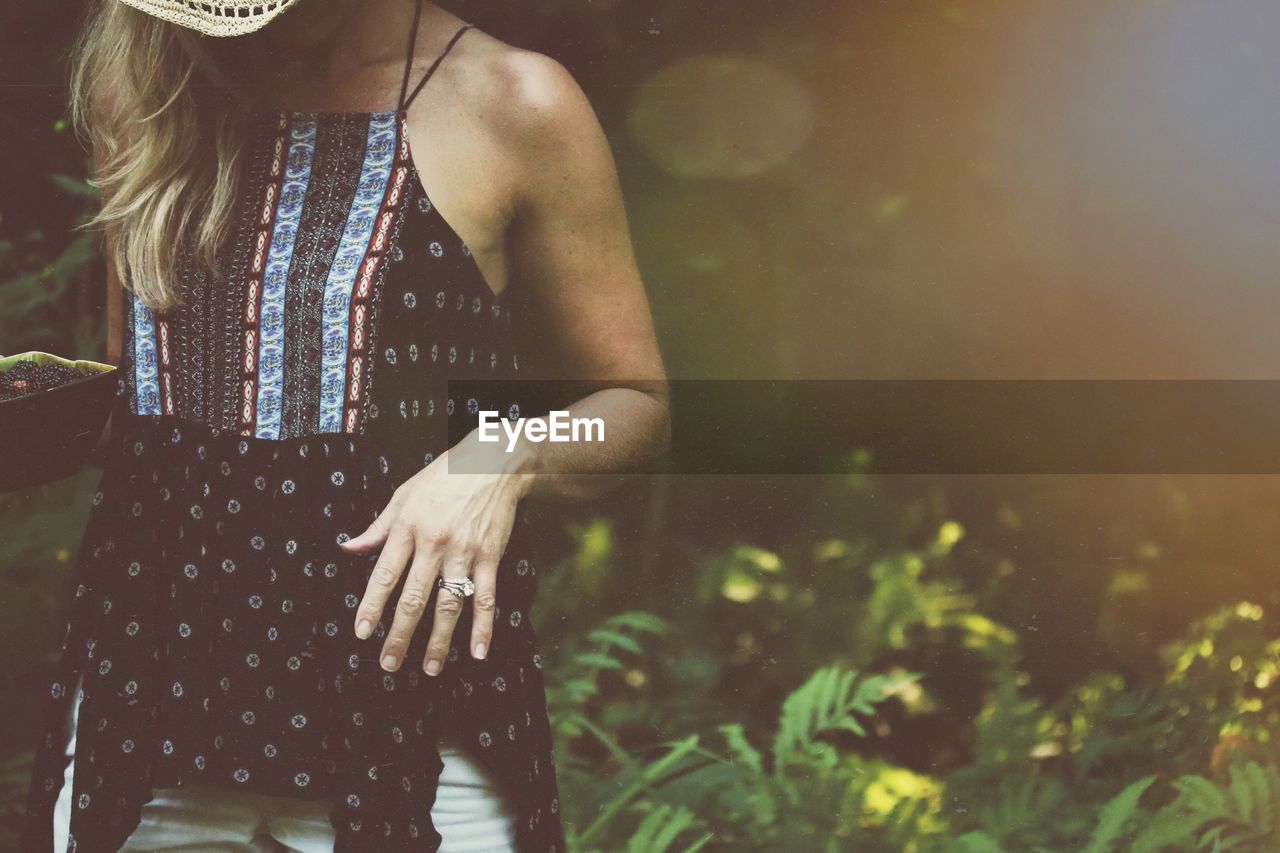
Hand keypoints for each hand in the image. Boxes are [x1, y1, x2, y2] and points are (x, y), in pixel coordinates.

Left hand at [339, 431, 534, 674]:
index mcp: (408, 527)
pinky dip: (483, 627)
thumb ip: (378, 527)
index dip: (372, 606)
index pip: (385, 574)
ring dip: (438, 641)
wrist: (493, 462)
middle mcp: (434, 543)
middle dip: (400, 635)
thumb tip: (348, 549)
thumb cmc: (444, 476)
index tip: (362, 633)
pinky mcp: (490, 556)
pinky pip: (486, 597)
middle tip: (388, 664)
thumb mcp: (403, 495)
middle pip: (414, 598)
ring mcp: (465, 552)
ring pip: (449, 604)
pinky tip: (477, 652)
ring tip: (428, 669)